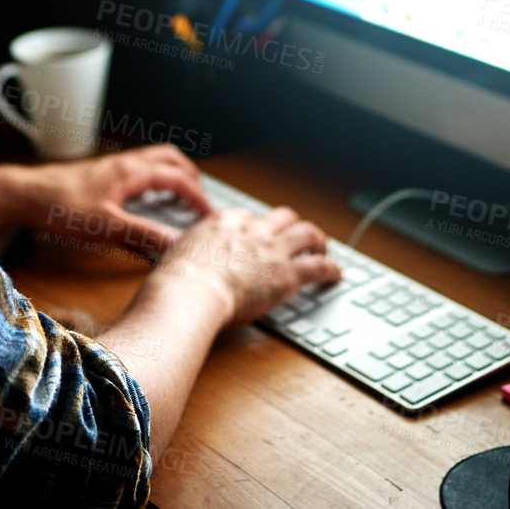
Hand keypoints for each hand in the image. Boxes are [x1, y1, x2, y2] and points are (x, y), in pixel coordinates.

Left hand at [25, 144, 209, 259]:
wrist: (26, 195)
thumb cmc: (62, 207)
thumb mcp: (106, 226)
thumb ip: (143, 234)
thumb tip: (177, 243)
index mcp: (132, 172)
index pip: (178, 178)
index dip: (199, 197)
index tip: (211, 216)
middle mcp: (125, 164)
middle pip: (170, 158)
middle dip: (190, 177)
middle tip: (200, 200)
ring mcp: (112, 167)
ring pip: (153, 160)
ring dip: (172, 174)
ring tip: (180, 197)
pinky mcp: (101, 175)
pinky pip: (138, 168)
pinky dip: (153, 178)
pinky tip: (145, 199)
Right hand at [153, 206, 340, 326]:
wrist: (190, 292)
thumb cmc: (176, 282)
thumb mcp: (173, 257)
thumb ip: (183, 257)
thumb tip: (174, 269)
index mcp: (221, 223)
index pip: (244, 217)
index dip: (253, 226)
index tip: (255, 235)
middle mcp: (251, 230)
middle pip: (280, 217)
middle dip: (289, 224)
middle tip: (294, 234)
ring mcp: (271, 250)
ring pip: (305, 232)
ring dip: (316, 238)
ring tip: (322, 246)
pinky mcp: (286, 274)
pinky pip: (318, 266)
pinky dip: (331, 269)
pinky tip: (336, 274)